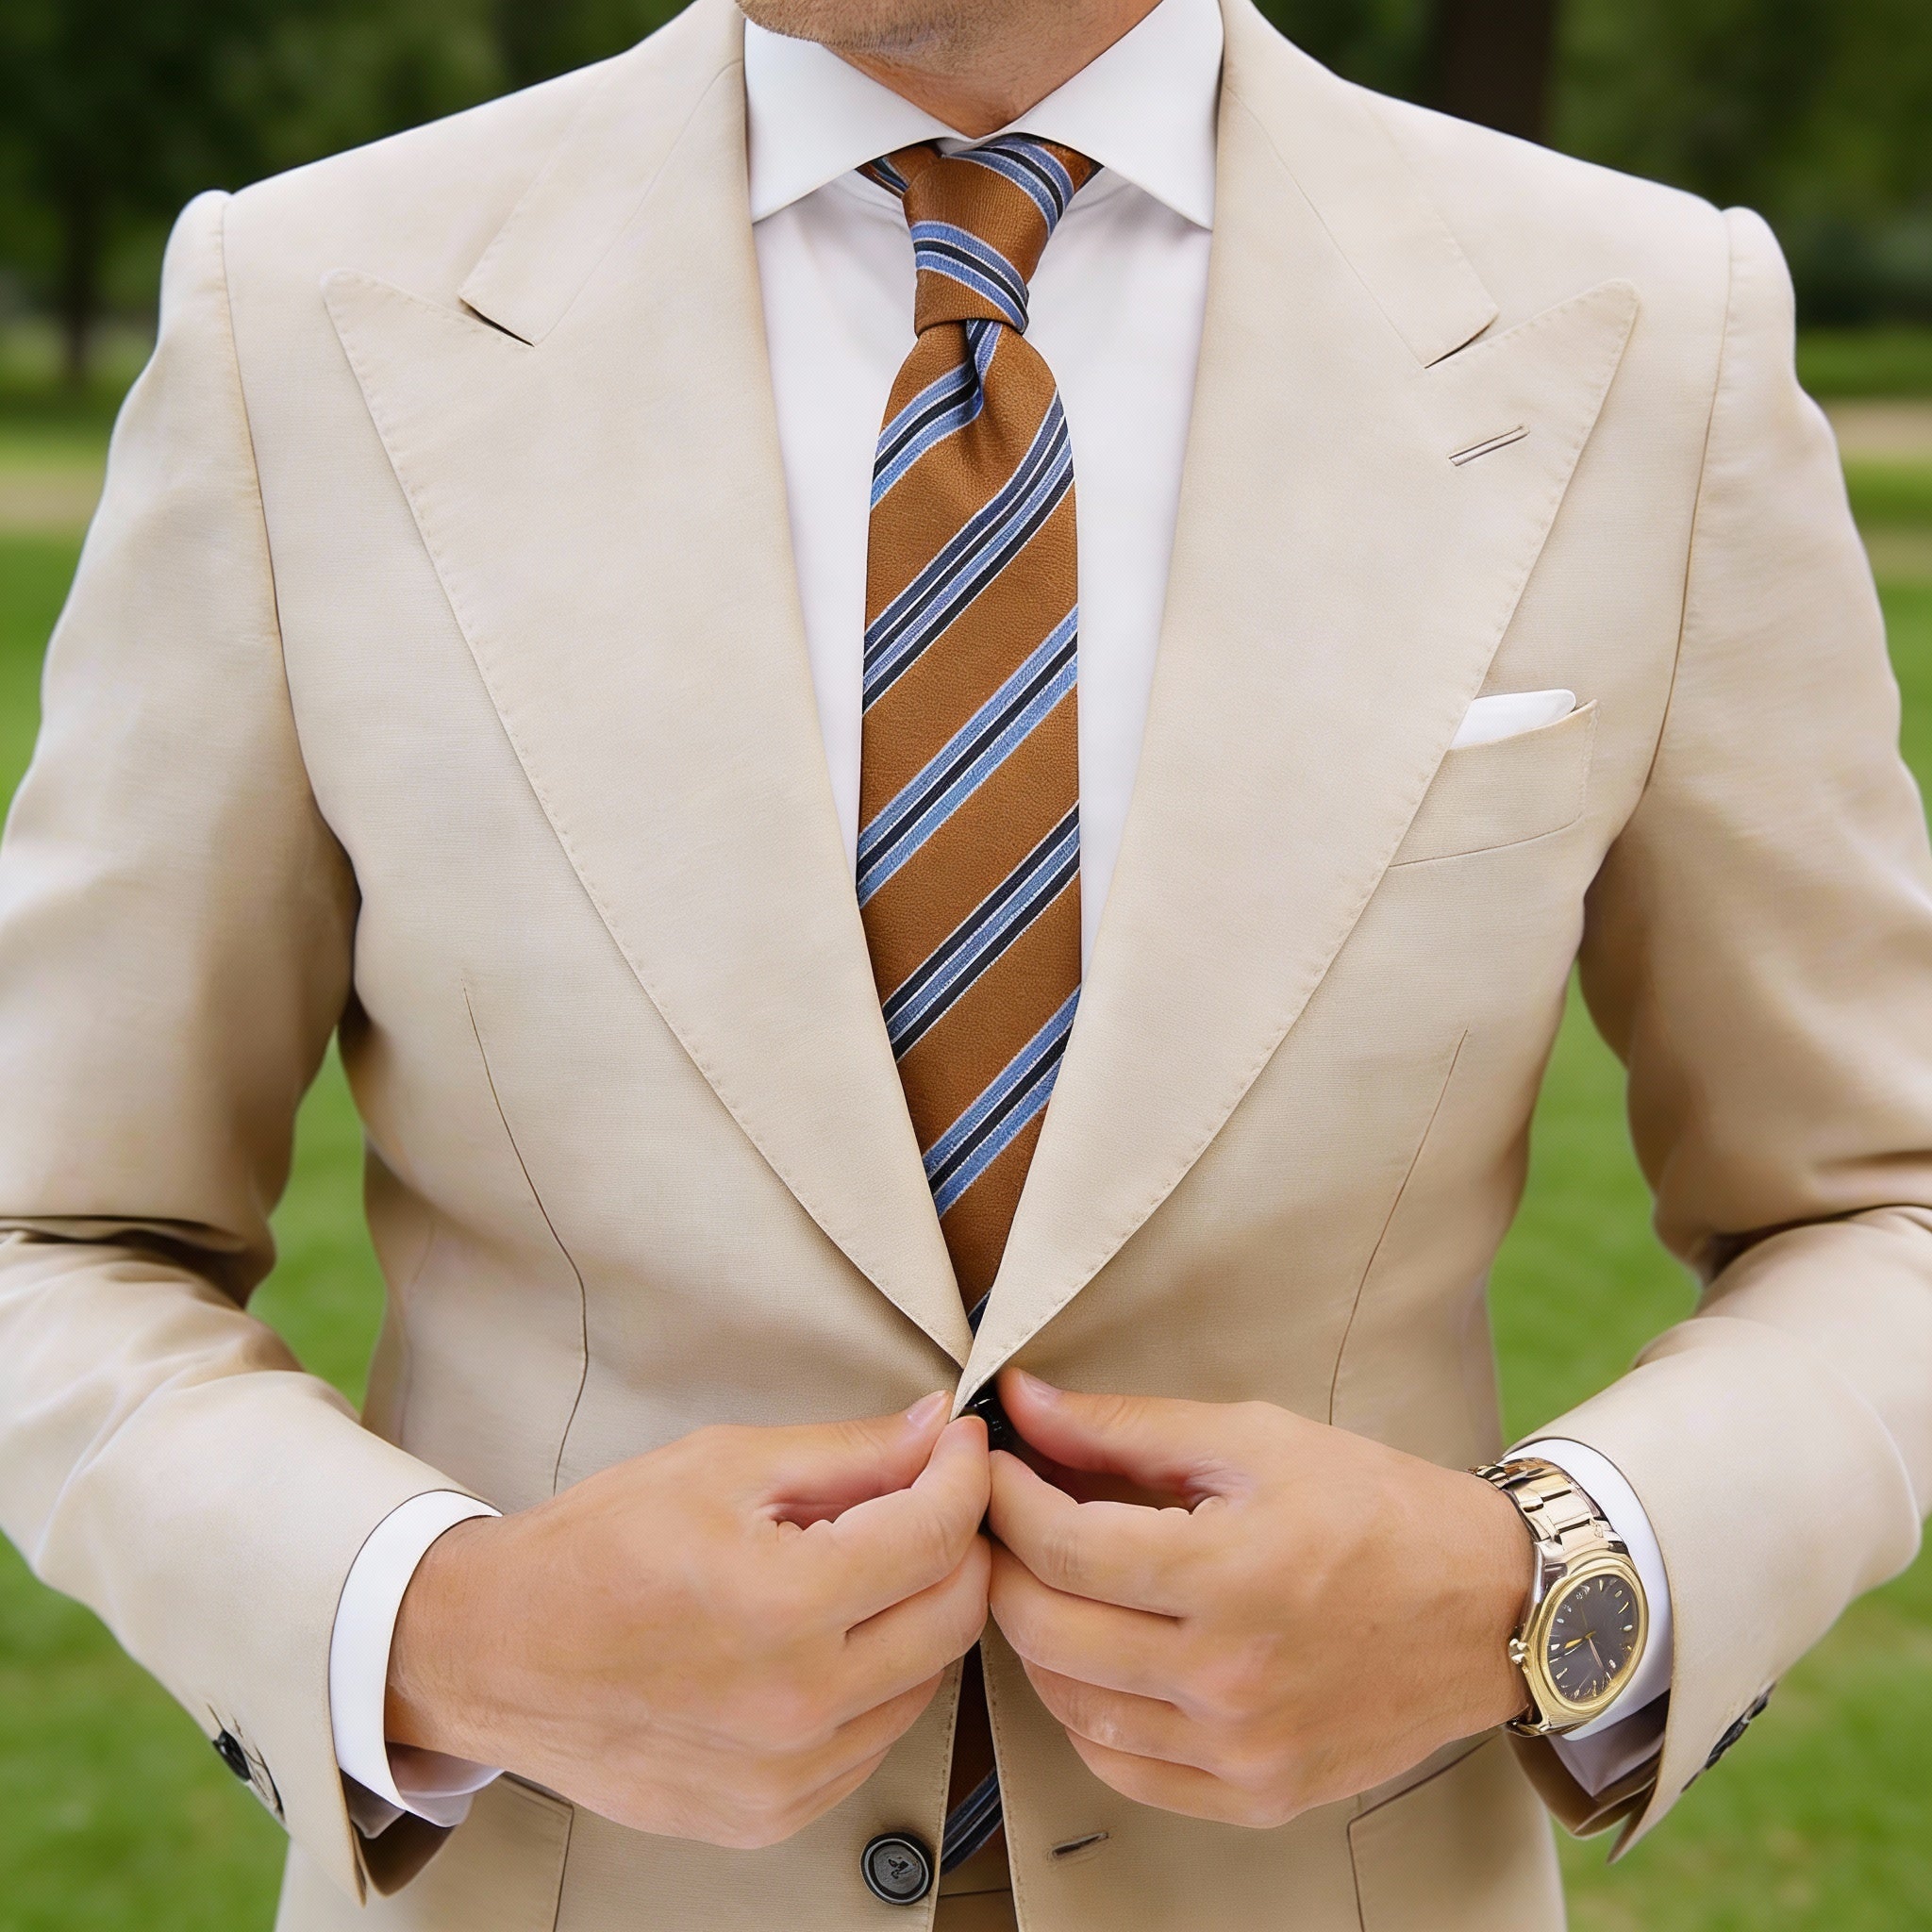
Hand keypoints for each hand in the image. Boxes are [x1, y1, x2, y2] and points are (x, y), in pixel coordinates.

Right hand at [387, 1395, 990, 1846]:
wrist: (495, 1653)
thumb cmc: (592, 1553)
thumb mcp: (722, 1466)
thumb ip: (848, 1453)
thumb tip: (936, 1430)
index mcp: (782, 1606)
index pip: (937, 1535)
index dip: (964, 1475)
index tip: (960, 1447)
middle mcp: (795, 1706)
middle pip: (954, 1615)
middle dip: (958, 1541)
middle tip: (927, 1497)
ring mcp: (786, 1776)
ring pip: (926, 1681)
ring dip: (917, 1613)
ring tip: (859, 1566)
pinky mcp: (771, 1814)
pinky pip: (873, 1739)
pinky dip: (875, 1681)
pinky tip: (826, 1637)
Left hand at [986, 1371, 1530, 1827]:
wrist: (1489, 1607)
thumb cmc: (1377, 1509)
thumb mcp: (1254, 1439)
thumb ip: (1126, 1426)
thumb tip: (1024, 1403)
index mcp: (1232, 1573)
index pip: (1063, 1547)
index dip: (1005, 1498)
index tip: (993, 1465)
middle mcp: (1231, 1676)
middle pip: (1047, 1630)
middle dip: (1003, 1563)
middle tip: (1003, 1519)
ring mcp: (1242, 1749)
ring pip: (1070, 1706)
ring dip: (1035, 1638)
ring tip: (1047, 1581)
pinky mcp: (1256, 1795)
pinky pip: (1122, 1769)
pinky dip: (1085, 1713)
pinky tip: (1095, 1658)